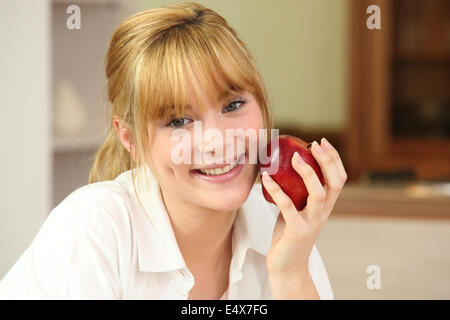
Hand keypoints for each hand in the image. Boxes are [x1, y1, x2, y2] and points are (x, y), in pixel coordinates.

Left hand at [262, 137, 346, 278]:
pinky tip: (265, 178)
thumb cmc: (290, 233)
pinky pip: (287, 207)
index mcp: (325, 205)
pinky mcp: (297, 231)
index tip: (322, 142)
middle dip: (327, 160)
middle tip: (314, 144)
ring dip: (308, 173)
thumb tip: (278, 167)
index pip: (339, 178)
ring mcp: (312, 222)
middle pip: (334, 182)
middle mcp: (323, 212)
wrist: (288, 265)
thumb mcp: (297, 208)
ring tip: (295, 157)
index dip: (334, 159)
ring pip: (318, 194)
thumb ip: (295, 191)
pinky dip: (276, 190)